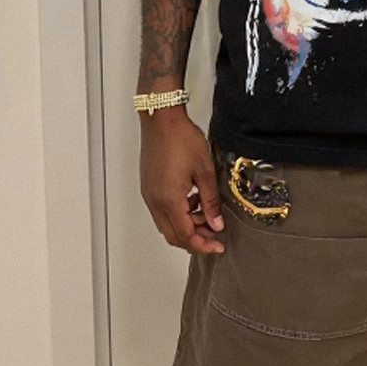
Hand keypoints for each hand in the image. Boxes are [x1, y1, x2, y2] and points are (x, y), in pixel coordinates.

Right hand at [139, 107, 224, 253]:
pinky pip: (162, 210)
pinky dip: (177, 213)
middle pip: (174, 235)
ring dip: (186, 224)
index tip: (218, 246)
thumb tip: (216, 223)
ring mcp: (150, 194)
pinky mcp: (149, 186)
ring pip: (167, 223)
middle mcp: (155, 201)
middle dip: (195, 239)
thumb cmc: (181, 138)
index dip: (203, 244)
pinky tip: (192, 200)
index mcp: (169, 201)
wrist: (161, 119)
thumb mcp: (204, 170)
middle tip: (214, 234)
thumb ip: (210, 200)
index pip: (185, 236)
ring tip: (206, 213)